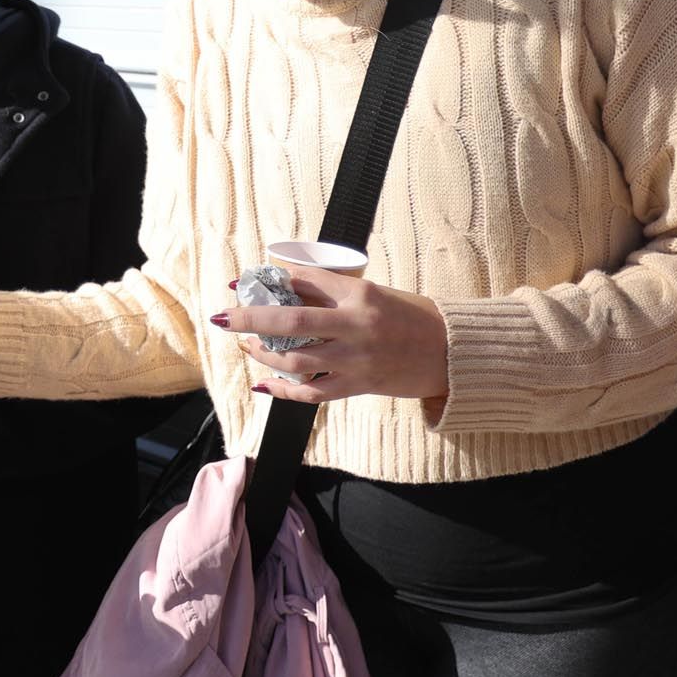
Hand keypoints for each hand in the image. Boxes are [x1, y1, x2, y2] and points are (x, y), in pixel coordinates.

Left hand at [215, 270, 449, 407]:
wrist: (451, 352)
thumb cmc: (409, 316)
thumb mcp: (372, 293)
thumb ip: (330, 291)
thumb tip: (283, 284)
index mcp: (360, 295)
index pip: (305, 284)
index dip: (269, 283)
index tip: (239, 285)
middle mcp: (357, 327)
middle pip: (293, 323)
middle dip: (252, 319)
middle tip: (224, 317)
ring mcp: (357, 361)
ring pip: (297, 361)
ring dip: (264, 355)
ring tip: (248, 346)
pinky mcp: (359, 386)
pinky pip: (312, 393)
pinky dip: (283, 390)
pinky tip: (263, 384)